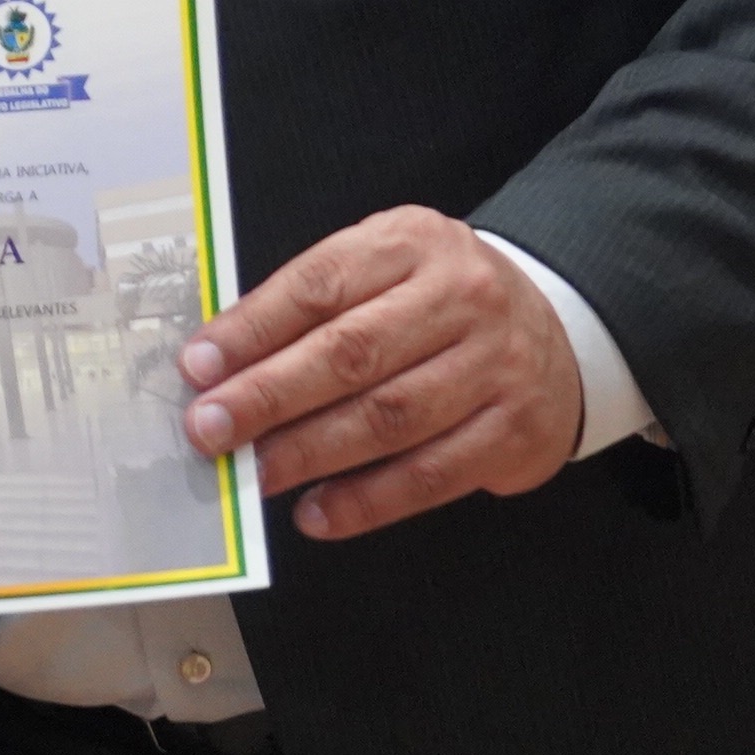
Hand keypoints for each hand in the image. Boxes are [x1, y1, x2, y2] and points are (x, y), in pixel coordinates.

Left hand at [172, 204, 582, 539]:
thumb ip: (313, 306)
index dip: (252, 329)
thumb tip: (222, 364)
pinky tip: (317, 512)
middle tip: (211, 429)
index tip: (197, 366)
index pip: (319, 284)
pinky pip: (429, 475)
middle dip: (268, 395)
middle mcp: (461, 296)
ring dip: (311, 452)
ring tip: (256, 473)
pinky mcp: (515, 432)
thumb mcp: (384, 270)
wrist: (556, 330)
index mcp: (412, 243)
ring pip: (389, 417)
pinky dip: (366, 500)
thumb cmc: (438, 303)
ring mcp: (495, 366)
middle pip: (350, 352)